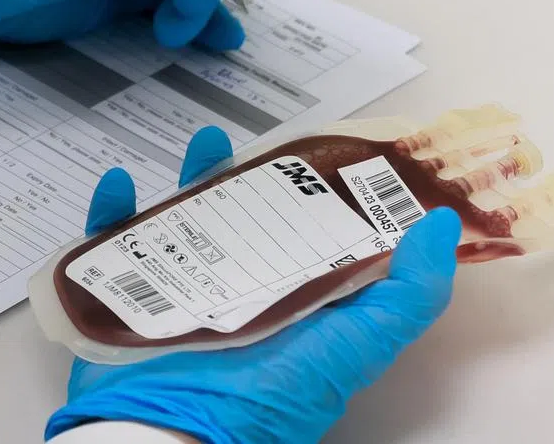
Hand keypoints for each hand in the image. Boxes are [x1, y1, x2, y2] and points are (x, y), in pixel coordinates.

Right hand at [52, 128, 461, 443]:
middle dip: (243, 177)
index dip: (314, 189)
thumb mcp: (354, 346)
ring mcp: (179, 296)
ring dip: (185, 181)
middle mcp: (238, 294)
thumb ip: (406, 295)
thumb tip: (442, 226)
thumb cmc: (264, 399)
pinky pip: (112, 248)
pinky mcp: (126, 302)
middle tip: (249, 139)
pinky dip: (111, 213)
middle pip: (240, 220)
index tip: (318, 147)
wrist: (167, 438)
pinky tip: (117, 186)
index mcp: (292, 299)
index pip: (306, 231)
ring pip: (183, 222)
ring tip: (197, 146)